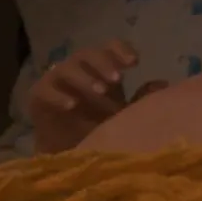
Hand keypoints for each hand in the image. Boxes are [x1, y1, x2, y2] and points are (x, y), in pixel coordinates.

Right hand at [27, 40, 163, 153]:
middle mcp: (77, 69)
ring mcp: (55, 81)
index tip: (135, 62)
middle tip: (117, 79)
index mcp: (99, 69)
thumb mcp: (124, 114)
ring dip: (85, 77)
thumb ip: (141, 99)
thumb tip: (163, 84)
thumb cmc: (98, 127)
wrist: (69, 152)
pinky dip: (59, 95)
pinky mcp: (38, 97)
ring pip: (67, 68)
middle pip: (87, 54)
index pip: (109, 48)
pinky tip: (72, 104)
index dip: (120, 50)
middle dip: (103, 63)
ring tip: (100, 91)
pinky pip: (45, 90)